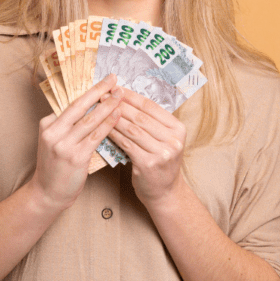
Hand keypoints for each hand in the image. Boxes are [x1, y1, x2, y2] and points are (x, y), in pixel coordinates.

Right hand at [30, 74, 122, 212]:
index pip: (71, 103)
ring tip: (120, 94)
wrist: (47, 194)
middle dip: (98, 90)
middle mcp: (53, 132)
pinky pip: (95, 136)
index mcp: (47, 124)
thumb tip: (91, 107)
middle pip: (79, 106)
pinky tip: (118, 116)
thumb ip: (68, 125)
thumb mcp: (55, 141)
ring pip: (89, 120)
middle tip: (113, 78)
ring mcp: (63, 145)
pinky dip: (108, 124)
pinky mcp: (75, 157)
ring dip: (107, 105)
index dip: (90, 92)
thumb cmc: (55, 167)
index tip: (104, 82)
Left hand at [108, 88, 186, 206]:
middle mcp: (173, 140)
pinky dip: (114, 135)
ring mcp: (162, 153)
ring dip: (113, 118)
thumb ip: (151, 122)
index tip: (116, 88)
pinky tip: (104, 128)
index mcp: (178, 128)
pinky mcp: (148, 164)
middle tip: (104, 96)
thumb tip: (125, 98)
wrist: (165, 192)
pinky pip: (126, 144)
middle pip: (141, 117)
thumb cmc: (160, 162)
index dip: (132, 96)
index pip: (151, 107)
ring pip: (132, 130)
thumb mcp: (164, 140)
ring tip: (100, 109)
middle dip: (120, 104)